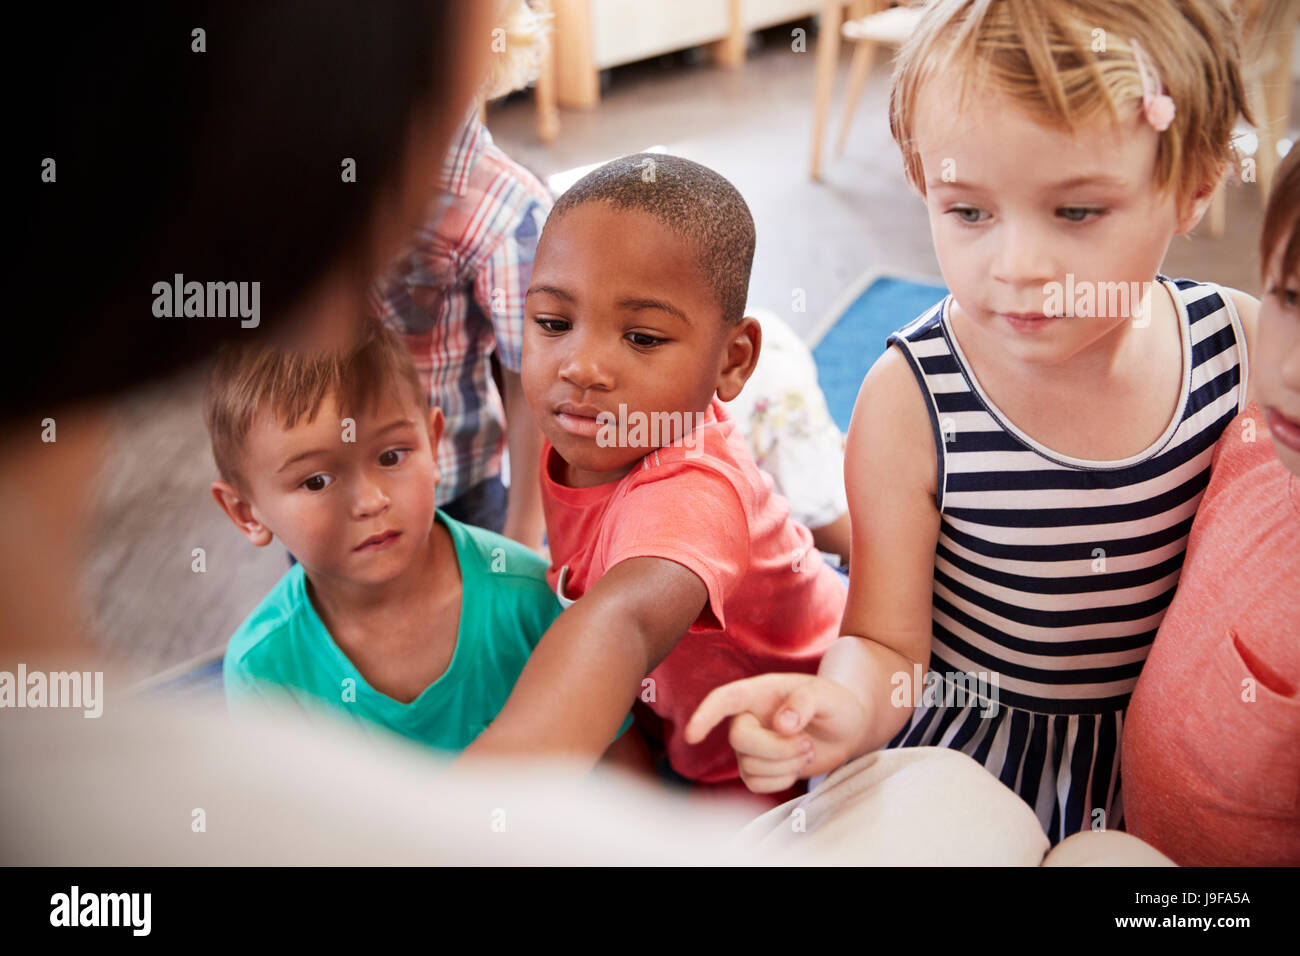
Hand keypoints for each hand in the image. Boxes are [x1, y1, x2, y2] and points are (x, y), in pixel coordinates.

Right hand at [684, 673, 870, 793]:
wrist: (847, 728)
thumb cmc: (835, 704)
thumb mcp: (828, 694)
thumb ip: (805, 701)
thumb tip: (781, 723)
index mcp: (759, 692)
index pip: (724, 700)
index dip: (705, 715)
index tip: (692, 735)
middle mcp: (749, 717)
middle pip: (739, 740)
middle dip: (775, 749)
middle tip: (807, 744)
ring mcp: (752, 744)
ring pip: (748, 766)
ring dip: (784, 765)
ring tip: (808, 750)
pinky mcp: (759, 767)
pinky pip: (755, 784)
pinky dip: (781, 781)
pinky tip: (797, 766)